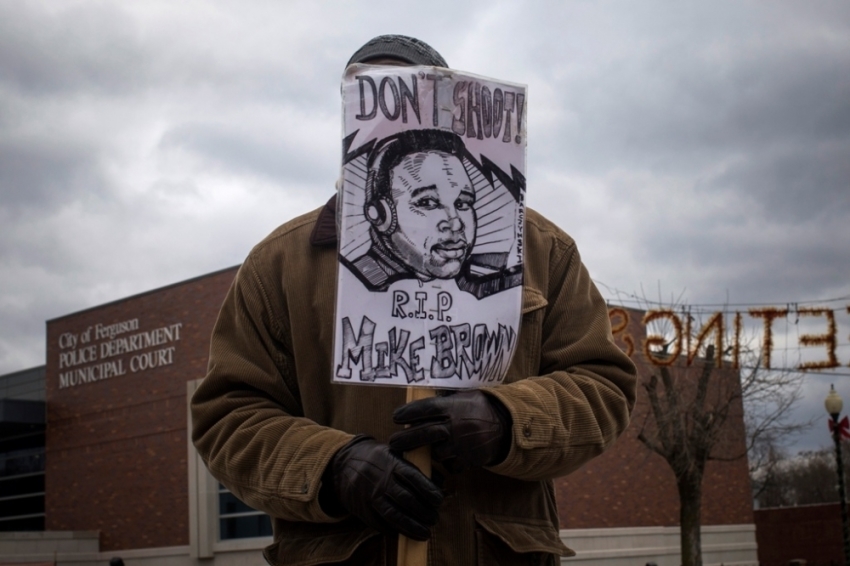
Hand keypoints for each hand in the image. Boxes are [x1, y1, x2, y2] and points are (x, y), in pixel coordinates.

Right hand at [322, 436, 442, 540]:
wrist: (344, 465)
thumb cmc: (378, 459)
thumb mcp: (396, 453)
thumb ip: (419, 466)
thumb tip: (441, 482)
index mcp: (391, 464)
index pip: (413, 477)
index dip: (428, 490)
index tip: (439, 500)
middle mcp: (381, 481)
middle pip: (406, 500)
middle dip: (424, 512)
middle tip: (434, 518)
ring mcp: (370, 497)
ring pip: (394, 516)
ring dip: (412, 527)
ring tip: (425, 532)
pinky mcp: (363, 510)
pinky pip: (381, 525)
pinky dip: (396, 531)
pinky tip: (407, 533)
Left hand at [389, 390, 511, 473]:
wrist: (507, 426)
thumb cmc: (481, 408)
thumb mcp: (464, 396)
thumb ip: (445, 400)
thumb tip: (419, 397)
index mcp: (454, 406)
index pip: (425, 408)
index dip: (408, 413)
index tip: (395, 416)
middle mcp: (456, 425)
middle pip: (424, 433)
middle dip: (405, 439)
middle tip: (393, 442)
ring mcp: (462, 445)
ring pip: (436, 453)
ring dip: (429, 451)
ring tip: (424, 448)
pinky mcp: (469, 460)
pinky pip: (451, 466)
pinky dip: (447, 463)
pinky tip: (447, 456)